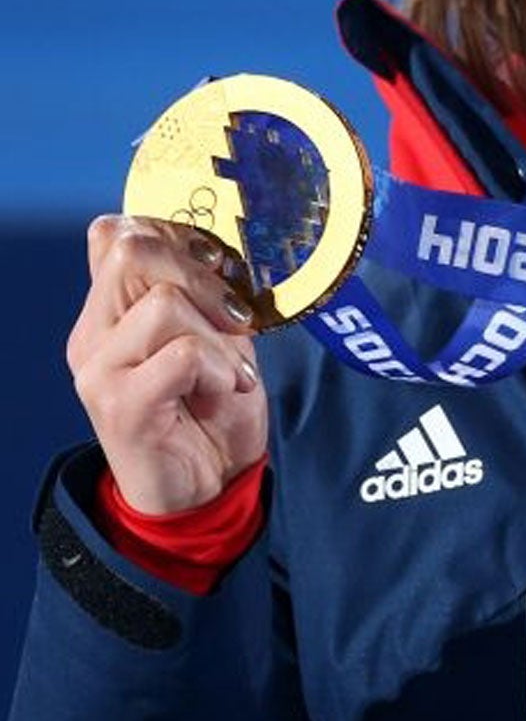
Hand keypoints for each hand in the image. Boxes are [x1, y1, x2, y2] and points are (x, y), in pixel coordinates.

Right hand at [67, 216, 268, 514]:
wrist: (206, 488)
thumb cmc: (212, 409)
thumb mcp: (217, 337)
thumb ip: (204, 295)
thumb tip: (216, 246)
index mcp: (112, 309)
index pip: (118, 232)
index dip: (178, 236)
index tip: (221, 270)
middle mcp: (94, 332)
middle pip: (134, 251)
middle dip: (203, 275)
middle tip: (235, 318)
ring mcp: (99, 368)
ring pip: (163, 303)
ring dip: (218, 335)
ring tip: (230, 369)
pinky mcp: (118, 405)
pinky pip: (179, 354)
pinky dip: (218, 366)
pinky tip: (227, 388)